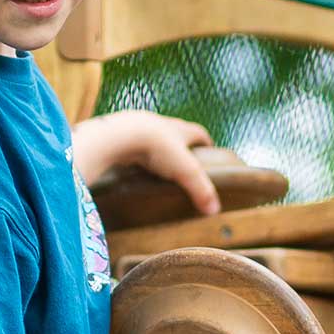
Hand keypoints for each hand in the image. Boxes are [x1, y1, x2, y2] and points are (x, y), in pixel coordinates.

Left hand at [75, 109, 220, 215]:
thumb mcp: (186, 171)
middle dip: (181, 146)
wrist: (119, 136)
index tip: (210, 152)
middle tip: (184, 164)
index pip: (199, 133)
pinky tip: (136, 168)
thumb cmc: (157, 147)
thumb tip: (213, 209)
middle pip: (176, 133)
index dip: (206, 143)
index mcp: (180, 129)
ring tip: (159, 169)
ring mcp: (139, 127)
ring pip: (153, 138)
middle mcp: (161, 124)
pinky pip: (132, 146)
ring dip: (157, 150)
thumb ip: (201, 190)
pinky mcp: (121, 135)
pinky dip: (137, 155)